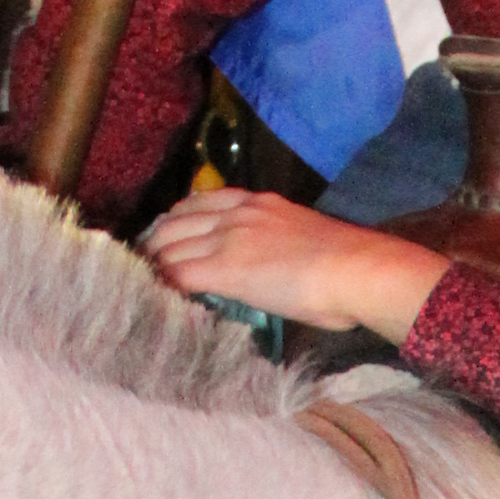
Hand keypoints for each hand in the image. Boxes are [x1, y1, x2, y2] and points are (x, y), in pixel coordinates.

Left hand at [146, 188, 447, 346]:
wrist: (356, 269)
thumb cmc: (346, 264)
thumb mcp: (302, 236)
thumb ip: (275, 243)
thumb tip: (270, 268)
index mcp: (257, 202)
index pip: (200, 202)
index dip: (176, 221)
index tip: (167, 239)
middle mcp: (236, 212)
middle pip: (174, 220)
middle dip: (153, 241)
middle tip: (144, 264)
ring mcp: (228, 237)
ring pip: (168, 245)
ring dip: (152, 264)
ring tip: (142, 282)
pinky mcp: (225, 268)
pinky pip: (178, 274)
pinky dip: (162, 285)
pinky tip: (155, 297)